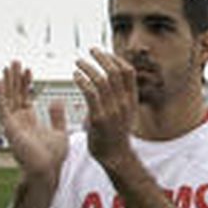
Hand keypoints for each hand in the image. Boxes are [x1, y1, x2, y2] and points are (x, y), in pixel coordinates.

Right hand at [0, 60, 66, 181]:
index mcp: (29, 122)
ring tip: (9, 66)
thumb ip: (57, 116)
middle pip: (15, 95)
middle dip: (15, 78)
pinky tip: (1, 83)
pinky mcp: (10, 128)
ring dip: (8, 82)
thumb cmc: (53, 157)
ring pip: (8, 98)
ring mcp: (13, 124)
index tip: (29, 71)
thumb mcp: (60, 132)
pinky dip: (1, 96)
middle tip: (16, 62)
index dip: (26, 84)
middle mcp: (19, 121)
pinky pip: (3, 109)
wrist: (48, 170)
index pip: (25, 98)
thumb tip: (57, 100)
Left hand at [74, 48, 136, 165]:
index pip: (128, 71)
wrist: (115, 156)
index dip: (116, 58)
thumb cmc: (116, 133)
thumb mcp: (124, 112)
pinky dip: (82, 81)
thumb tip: (109, 81)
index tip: (104, 53)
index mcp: (131, 100)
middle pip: (115, 72)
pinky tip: (76, 76)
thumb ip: (119, 97)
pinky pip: (90, 94)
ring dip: (88, 67)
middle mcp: (124, 103)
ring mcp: (112, 110)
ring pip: (101, 80)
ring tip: (78, 62)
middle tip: (91, 50)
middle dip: (102, 57)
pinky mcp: (99, 118)